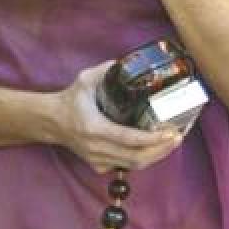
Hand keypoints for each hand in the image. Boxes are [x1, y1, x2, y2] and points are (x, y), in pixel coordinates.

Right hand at [53, 61, 185, 173]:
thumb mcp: (85, 80)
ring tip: (172, 143)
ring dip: (156, 156)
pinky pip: (126, 166)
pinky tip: (156, 148)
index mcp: (94, 128)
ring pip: (133, 166)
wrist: (50, 122)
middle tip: (178, 137)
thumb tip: (129, 62)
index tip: (171, 132)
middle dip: (161, 149)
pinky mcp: (99, 165)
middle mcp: (96, 148)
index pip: (129, 139)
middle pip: (136, 157)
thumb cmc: (70, 100)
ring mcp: (97, 160)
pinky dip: (144, 159)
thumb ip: (106, 70)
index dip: (152, 139)